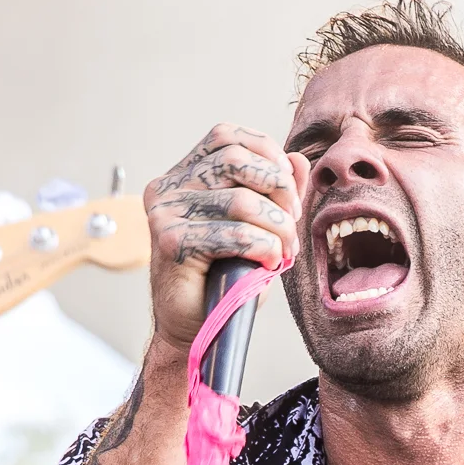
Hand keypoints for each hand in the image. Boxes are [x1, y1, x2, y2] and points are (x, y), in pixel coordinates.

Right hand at [144, 122, 308, 358]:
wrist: (196, 328)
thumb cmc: (225, 279)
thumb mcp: (260, 227)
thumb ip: (276, 193)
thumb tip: (298, 160)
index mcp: (184, 176)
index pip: (226, 136)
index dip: (266, 153)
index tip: (287, 189)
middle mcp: (168, 188)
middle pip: (235, 160)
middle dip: (279, 189)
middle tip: (291, 222)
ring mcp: (165, 213)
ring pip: (241, 200)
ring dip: (277, 227)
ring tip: (284, 250)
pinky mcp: (171, 242)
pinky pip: (235, 234)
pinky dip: (264, 247)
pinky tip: (269, 263)